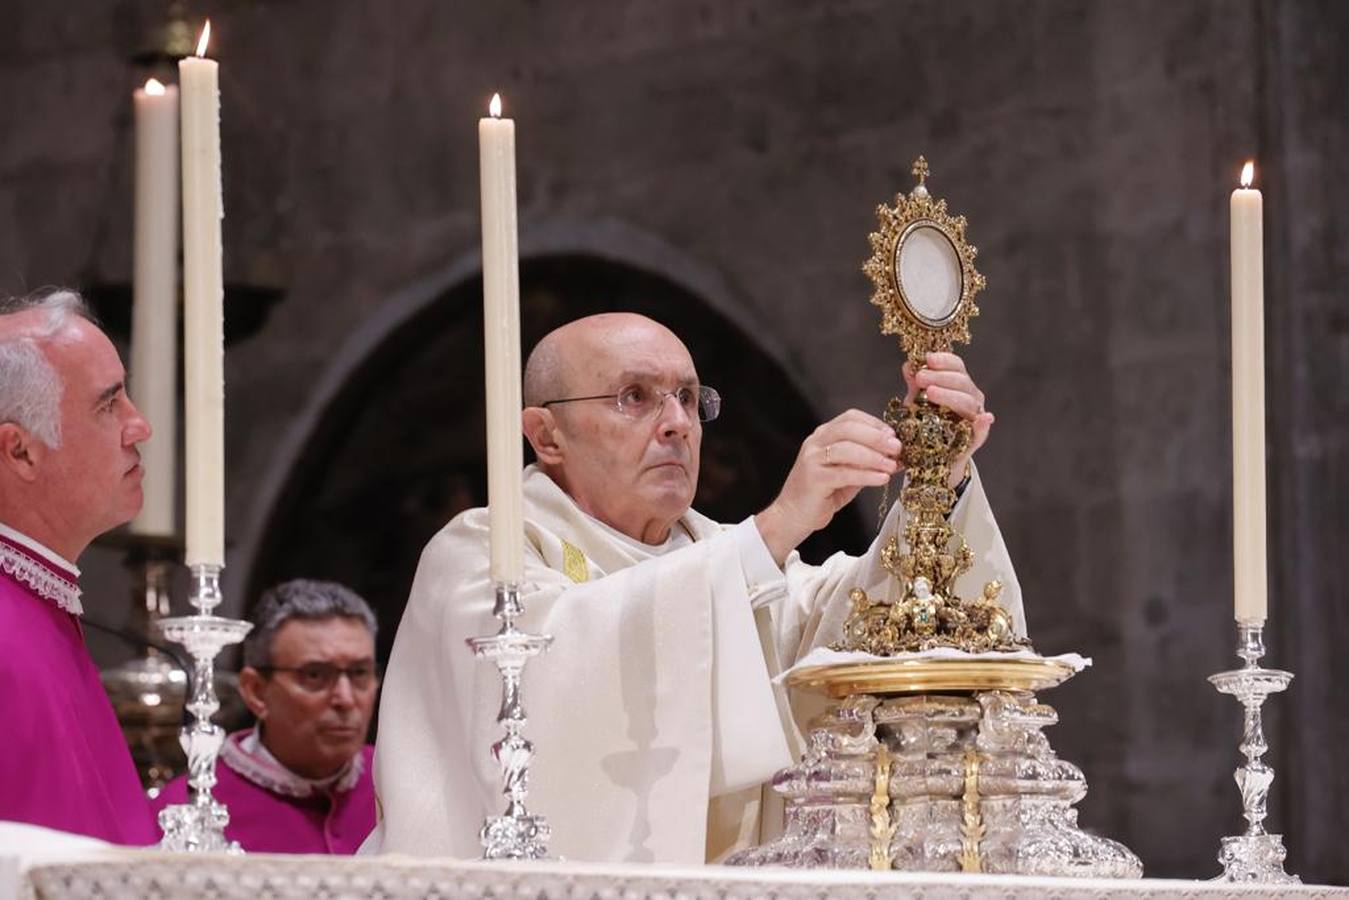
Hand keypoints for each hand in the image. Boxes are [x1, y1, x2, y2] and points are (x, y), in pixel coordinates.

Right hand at [755, 409, 900, 565]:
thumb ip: (866, 462)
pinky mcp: (813, 479)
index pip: (850, 418)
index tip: (893, 435)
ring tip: (892, 466)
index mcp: (823, 435)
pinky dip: (866, 475)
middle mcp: (815, 442)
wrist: (793, 516)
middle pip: (848, 429)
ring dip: (873, 456)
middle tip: (897, 448)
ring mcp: (812, 459)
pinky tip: (881, 479)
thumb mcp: (848, 472)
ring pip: (846, 449)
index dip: (874, 424)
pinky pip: (844, 473)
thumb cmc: (822, 494)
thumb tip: (896, 457)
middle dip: (876, 437)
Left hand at [903, 351, 994, 487]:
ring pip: (968, 402)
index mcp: (959, 385)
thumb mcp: (916, 402)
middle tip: (921, 378)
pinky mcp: (976, 438)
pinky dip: (983, 424)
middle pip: (961, 381)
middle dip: (940, 377)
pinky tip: (983, 418)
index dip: (944, 360)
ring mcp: (975, 416)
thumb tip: (908, 366)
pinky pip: (982, 431)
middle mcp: (971, 397)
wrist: (932, 455)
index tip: (927, 359)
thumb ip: (915, 385)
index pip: (956, 366)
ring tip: (931, 393)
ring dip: (950, 395)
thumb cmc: (926, 423)